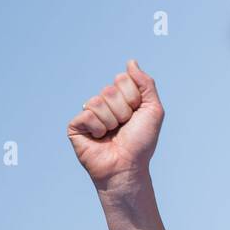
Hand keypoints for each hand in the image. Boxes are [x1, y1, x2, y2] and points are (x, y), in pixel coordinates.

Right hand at [67, 59, 163, 189]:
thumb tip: (131, 62)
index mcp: (120, 98)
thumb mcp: (153, 111)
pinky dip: (98, 128)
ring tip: (112, 134)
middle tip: (124, 127)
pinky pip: (88, 114)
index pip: (123, 79)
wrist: (127, 167)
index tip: (136, 115)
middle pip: (110, 90)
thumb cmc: (141, 143)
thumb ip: (146, 84)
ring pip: (98, 102)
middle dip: (123, 111)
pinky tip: (100, 139)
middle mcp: (103, 103)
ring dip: (112, 121)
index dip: (133, 98)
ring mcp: (88, 113)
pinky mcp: (76, 125)